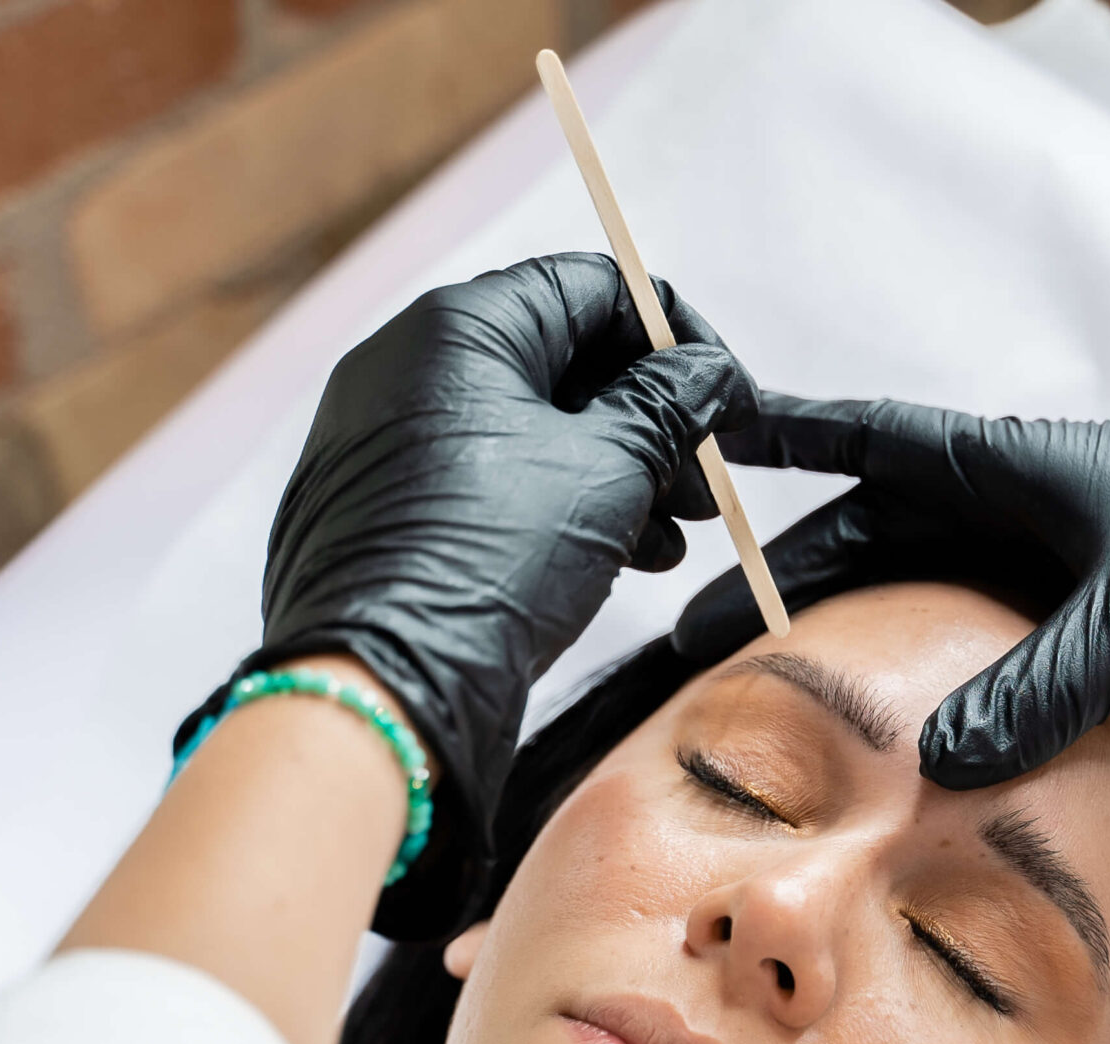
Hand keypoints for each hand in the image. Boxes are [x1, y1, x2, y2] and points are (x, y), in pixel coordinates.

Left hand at [198, 253, 756, 929]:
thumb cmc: (490, 564)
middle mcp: (407, 367)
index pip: (592, 288)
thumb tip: (709, 373)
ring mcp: (385, 440)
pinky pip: (488, 481)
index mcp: (457, 328)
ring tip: (675, 537)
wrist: (382, 689)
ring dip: (615, 472)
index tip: (726, 398)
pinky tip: (619, 558)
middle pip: (560, 361)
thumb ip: (668, 406)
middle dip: (649, 419)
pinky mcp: (383, 508)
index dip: (675, 338)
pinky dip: (557, 506)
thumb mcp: (609, 472)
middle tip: (707, 484)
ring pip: (529, 430)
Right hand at [680, 395, 1109, 786]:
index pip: (878, 442)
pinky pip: (1005, 651)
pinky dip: (953, 685)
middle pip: (886, 533)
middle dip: (797, 577)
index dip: (790, 438)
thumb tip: (934, 765)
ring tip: (784, 691)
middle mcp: (1040, 507)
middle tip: (704, 636)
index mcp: (1030, 466)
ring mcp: (1078, 566)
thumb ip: (1044, 683)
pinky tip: (916, 738)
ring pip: (940, 598)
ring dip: (872, 635)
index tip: (705, 433)